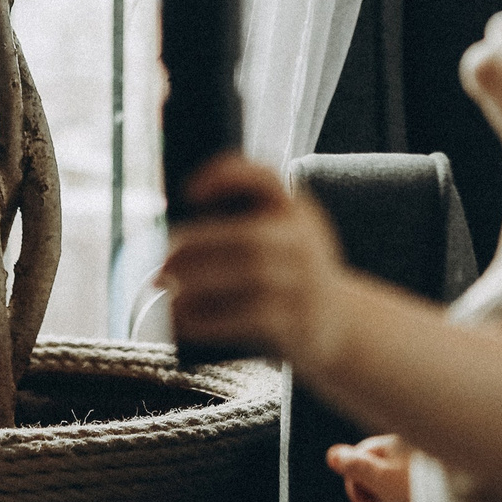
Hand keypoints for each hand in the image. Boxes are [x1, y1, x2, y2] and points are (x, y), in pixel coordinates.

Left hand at [159, 154, 349, 369]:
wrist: (339, 325)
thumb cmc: (288, 276)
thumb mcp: (279, 240)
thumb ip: (239, 226)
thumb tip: (173, 242)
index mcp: (297, 212)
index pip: (267, 179)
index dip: (228, 177)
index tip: (189, 192)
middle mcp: (306, 244)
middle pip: (247, 237)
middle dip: (196, 246)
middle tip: (162, 261)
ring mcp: (305, 285)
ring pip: (249, 277)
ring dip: (197, 283)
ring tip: (165, 289)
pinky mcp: (297, 325)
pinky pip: (249, 318)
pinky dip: (208, 318)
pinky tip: (181, 320)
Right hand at [329, 434, 415, 501]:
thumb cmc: (419, 490)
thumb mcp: (380, 479)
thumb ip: (354, 467)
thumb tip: (332, 455)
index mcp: (392, 445)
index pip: (358, 457)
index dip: (354, 481)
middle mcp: (404, 451)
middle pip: (373, 473)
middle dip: (374, 496)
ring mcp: (416, 468)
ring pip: (389, 487)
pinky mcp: (426, 484)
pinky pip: (406, 495)